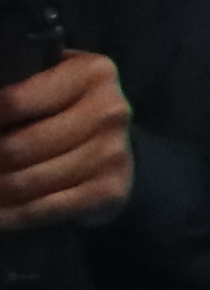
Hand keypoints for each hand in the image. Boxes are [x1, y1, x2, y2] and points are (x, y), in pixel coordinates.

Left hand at [0, 52, 129, 233]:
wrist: (117, 150)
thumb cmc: (70, 110)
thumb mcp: (53, 83)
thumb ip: (22, 89)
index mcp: (93, 74)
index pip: (15, 101)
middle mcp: (108, 112)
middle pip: (17, 147)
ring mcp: (111, 154)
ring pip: (27, 181)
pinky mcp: (108, 192)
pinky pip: (44, 208)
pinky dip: (12, 215)